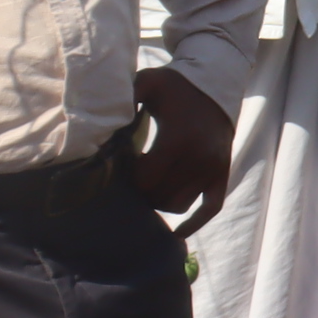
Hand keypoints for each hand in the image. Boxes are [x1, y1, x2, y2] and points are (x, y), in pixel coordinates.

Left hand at [128, 67, 234, 225]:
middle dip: (141, 192)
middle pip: (160, 196)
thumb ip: (121, 99)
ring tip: (150, 185)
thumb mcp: (145, 84)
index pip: (145, 181)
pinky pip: (210, 207)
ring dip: (159, 201)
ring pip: (178, 205)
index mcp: (178, 141)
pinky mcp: (222, 173)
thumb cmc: (174, 86)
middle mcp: (199, 159)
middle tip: (133, 177)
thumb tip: (95, 119)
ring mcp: (213, 169)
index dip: (129, 179)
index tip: (123, 165)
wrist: (216, 83)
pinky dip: (194, 223)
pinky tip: (178, 234)